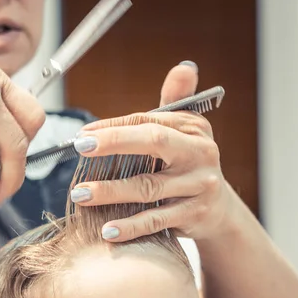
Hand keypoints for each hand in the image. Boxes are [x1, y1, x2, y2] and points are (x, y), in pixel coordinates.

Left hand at [71, 62, 231, 241]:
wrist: (218, 209)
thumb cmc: (189, 164)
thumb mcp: (186, 132)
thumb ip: (176, 101)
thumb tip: (184, 67)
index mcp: (194, 128)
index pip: (148, 121)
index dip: (114, 126)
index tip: (83, 135)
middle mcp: (200, 153)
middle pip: (154, 142)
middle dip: (115, 142)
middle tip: (81, 147)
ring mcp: (199, 186)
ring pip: (149, 186)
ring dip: (111, 191)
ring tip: (80, 194)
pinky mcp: (194, 215)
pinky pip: (156, 219)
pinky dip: (130, 226)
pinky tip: (106, 229)